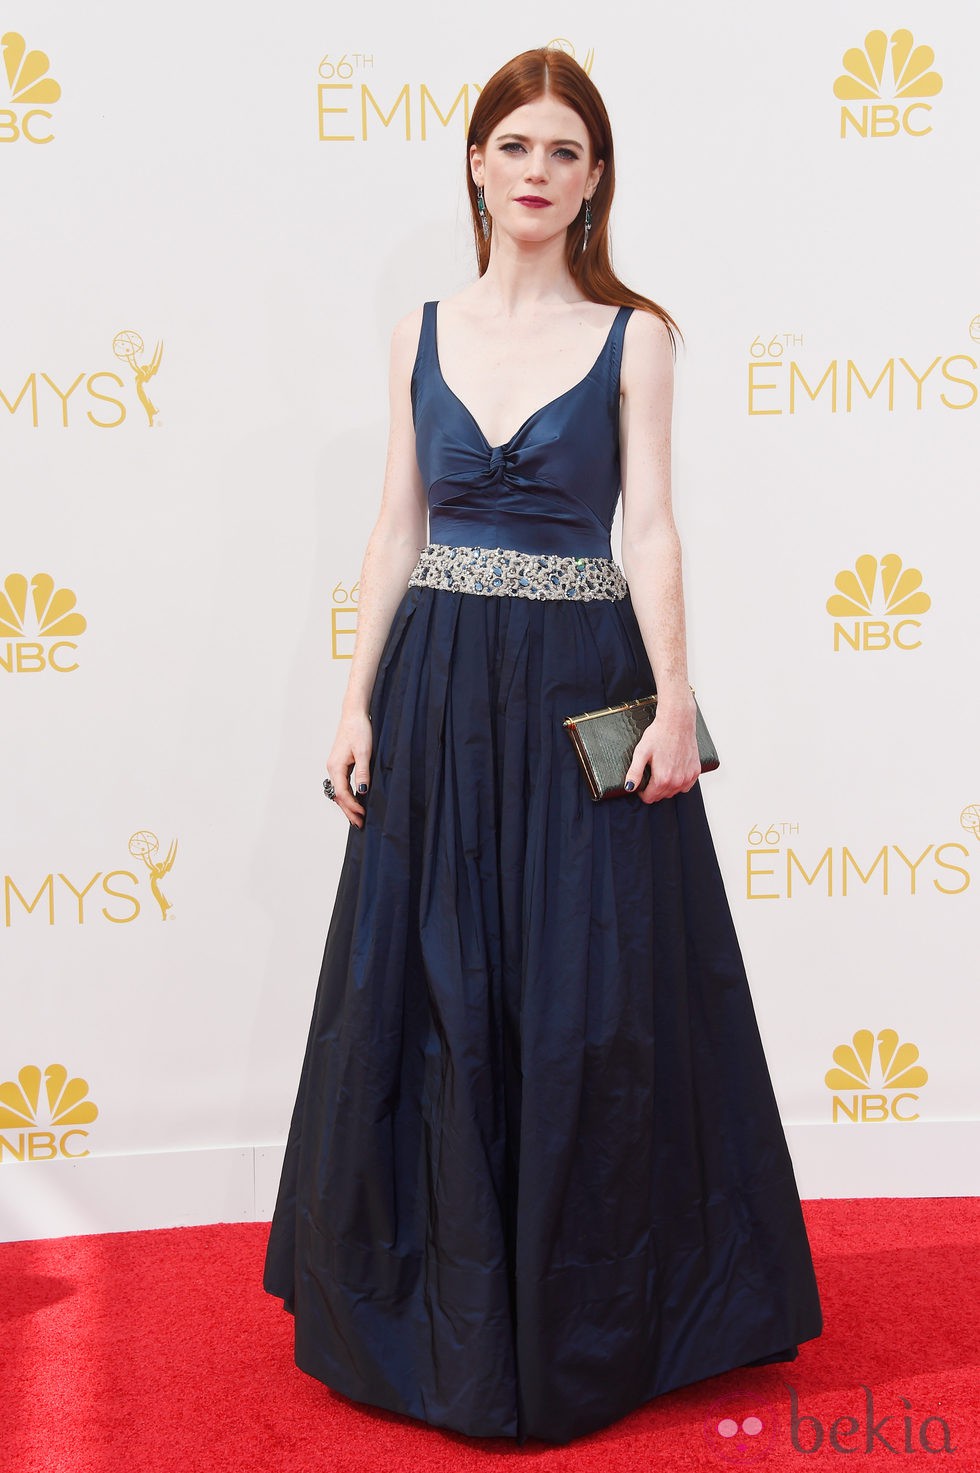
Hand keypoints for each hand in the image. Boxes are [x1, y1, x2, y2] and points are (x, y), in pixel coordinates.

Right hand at [324, 710, 372, 827]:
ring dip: (348, 805)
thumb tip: (361, 791)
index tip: (363, 815)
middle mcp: (332, 768)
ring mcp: (334, 766)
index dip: (352, 807)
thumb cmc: (359, 730)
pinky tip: (356, 800)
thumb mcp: (364, 752)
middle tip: (360, 824)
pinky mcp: (339, 764)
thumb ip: (362, 773)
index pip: (342, 794)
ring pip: (339, 791)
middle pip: (338, 796)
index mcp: (336, 767)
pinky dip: (348, 795)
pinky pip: (342, 784)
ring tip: (358, 817)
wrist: (354, 715)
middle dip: (349, 811)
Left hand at [624, 701, 700, 802]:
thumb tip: (629, 788)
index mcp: (663, 779)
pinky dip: (679, 782)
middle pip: (661, 796)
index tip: (641, 782)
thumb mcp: (641, 752)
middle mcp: (678, 781)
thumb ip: (634, 773)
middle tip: (651, 772)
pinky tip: (674, 771)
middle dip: (653, 789)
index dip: (642, 792)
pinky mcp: (696, 771)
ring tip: (662, 770)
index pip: (649, 798)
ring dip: (666, 786)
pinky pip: (686, 786)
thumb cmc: (659, 735)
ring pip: (674, 792)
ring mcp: (688, 777)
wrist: (677, 722)